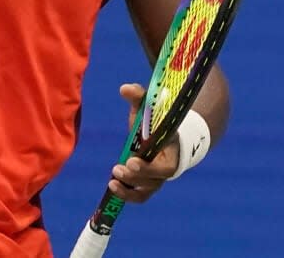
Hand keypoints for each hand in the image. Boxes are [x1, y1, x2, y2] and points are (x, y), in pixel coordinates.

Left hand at [107, 83, 178, 203]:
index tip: (131, 161)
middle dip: (136, 176)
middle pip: (154, 180)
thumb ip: (139, 97)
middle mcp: (167, 166)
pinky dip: (127, 195)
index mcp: (171, 149)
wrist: (166, 132)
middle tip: (118, 168)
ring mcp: (157, 177)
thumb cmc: (156, 118)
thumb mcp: (149, 106)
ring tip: (113, 180)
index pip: (165, 165)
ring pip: (146, 190)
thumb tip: (124, 89)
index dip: (149, 167)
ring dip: (129, 188)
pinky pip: (140, 196)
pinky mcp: (147, 182)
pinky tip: (113, 187)